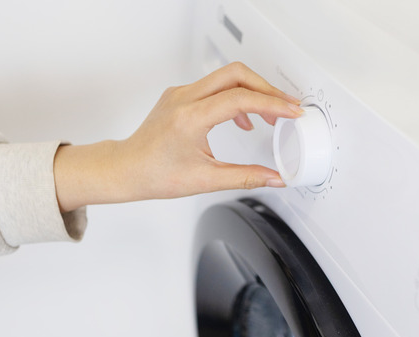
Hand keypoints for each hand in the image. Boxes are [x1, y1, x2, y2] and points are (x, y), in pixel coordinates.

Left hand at [53, 62, 302, 211]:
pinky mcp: (180, 95)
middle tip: (287, 106)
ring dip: (252, 91)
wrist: (127, 169)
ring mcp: (181, 93)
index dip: (272, 104)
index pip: (240, 99)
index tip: (291, 111)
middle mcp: (184, 99)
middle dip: (267, 88)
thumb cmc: (155, 174)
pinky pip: (214, 86)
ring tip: (270, 115)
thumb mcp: (206, 181)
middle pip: (236, 74)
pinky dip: (235, 96)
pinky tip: (242, 118)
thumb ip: (246, 177)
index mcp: (190, 118)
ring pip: (226, 76)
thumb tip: (274, 178)